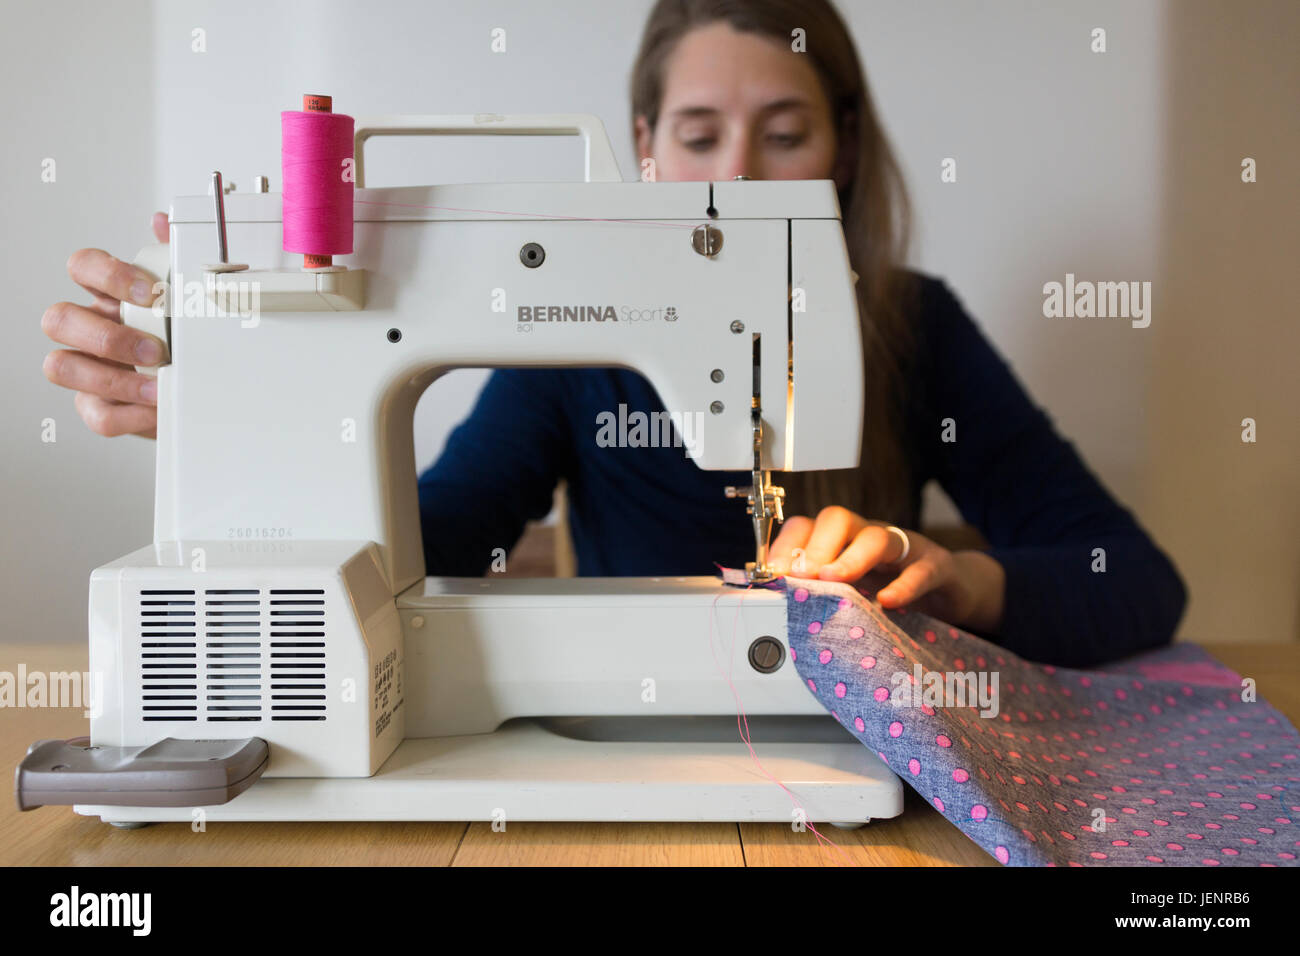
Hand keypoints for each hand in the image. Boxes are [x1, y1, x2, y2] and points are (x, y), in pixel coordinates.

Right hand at [41, 212, 169, 438]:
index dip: (108, 274)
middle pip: (58, 319)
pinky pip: (96, 413)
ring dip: (111, 377)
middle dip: (106, 335)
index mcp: (107, 296)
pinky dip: (129, 414)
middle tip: (156, 348)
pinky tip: (156, 409)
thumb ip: (173, 260)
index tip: (150, 291)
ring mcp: (88, 369)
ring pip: (61, 366)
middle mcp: (88, 330)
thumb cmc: (180, 339)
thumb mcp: (186, 300)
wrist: (193, 388)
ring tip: (156, 385)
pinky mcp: (98, 406)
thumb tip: (163, 223)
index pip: (83, 267)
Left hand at [768, 505, 1004, 632]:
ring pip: (877, 537)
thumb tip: (780, 606)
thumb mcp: (851, 593)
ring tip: (833, 580)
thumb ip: (821, 594)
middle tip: (799, 575)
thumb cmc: (892, 590)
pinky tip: (889, 602)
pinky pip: (921, 569)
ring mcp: (904, 547)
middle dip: (815, 547)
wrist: (951, 591)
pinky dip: (904, 585)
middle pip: (838, 520)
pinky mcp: (937, 565)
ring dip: (851, 559)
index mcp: (841, 542)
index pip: (807, 527)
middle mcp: (868, 536)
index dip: (786, 547)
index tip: (771, 574)